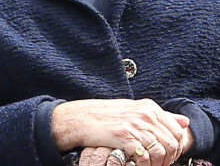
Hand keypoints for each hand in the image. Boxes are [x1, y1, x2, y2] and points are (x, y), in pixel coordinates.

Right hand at [52, 98, 192, 165]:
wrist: (80, 118)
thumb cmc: (106, 117)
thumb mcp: (134, 111)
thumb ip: (160, 116)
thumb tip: (185, 122)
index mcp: (148, 106)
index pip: (177, 131)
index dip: (174, 148)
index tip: (164, 155)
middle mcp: (144, 113)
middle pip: (172, 143)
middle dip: (168, 158)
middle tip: (155, 163)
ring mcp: (135, 124)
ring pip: (162, 152)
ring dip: (157, 164)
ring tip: (146, 165)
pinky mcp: (125, 136)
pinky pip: (147, 157)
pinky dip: (145, 165)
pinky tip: (135, 164)